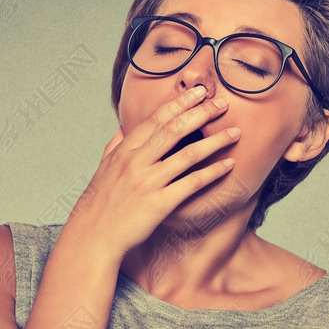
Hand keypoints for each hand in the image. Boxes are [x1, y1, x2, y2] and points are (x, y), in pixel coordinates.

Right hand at [63, 86, 240, 260]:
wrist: (93, 236)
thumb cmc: (100, 202)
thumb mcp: (104, 167)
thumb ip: (116, 144)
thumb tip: (124, 127)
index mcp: (126, 149)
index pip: (157, 118)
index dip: (180, 102)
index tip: (199, 92)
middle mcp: (137, 162)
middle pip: (175, 129)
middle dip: (202, 113)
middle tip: (222, 103)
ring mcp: (148, 182)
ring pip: (188, 154)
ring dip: (215, 141)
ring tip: (235, 132)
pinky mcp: (159, 204)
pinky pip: (191, 184)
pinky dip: (212, 173)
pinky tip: (228, 165)